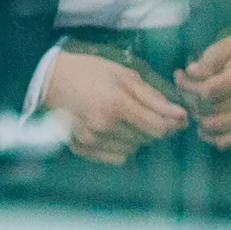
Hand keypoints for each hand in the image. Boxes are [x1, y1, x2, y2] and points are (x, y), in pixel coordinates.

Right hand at [44, 49, 189, 164]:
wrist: (49, 80)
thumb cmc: (90, 73)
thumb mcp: (125, 75)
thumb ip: (154, 98)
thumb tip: (181, 115)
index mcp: (116, 105)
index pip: (159, 127)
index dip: (173, 123)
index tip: (177, 116)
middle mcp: (104, 127)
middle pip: (149, 139)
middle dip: (154, 126)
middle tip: (144, 110)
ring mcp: (91, 140)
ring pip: (134, 148)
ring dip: (137, 136)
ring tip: (123, 118)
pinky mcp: (81, 148)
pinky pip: (117, 156)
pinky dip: (121, 145)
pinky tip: (111, 130)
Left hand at [175, 27, 230, 148]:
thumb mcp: (223, 47)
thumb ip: (206, 61)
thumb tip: (192, 72)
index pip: (208, 91)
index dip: (189, 86)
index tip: (182, 76)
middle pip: (208, 109)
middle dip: (190, 99)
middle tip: (186, 89)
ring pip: (213, 125)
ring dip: (198, 116)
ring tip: (195, 104)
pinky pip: (226, 141)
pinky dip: (211, 136)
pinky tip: (205, 123)